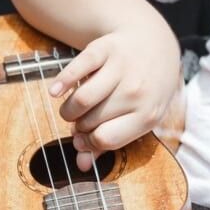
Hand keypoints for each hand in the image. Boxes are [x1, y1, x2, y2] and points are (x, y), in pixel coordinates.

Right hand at [47, 24, 181, 172]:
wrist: (153, 43)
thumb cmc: (144, 88)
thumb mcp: (139, 116)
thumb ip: (109, 142)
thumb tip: (81, 165)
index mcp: (148, 114)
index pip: (106, 139)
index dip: (89, 143)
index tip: (83, 138)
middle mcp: (137, 91)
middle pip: (91, 121)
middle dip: (79, 126)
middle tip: (80, 122)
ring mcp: (122, 68)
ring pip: (82, 99)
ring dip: (68, 110)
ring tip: (71, 111)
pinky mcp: (105, 49)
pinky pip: (77, 68)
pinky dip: (62, 82)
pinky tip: (56, 92)